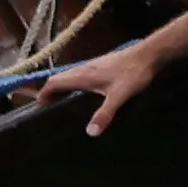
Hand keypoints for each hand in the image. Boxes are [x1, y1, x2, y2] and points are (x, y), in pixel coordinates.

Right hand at [39, 43, 161, 136]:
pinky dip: (74, 81)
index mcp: (84, 75)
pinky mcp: (102, 63)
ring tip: (61, 97)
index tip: (40, 103)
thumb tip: (90, 132)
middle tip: (47, 102)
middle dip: (51, 88)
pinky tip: (84, 89)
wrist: (147, 54)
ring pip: (71, 74)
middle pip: (60, 77)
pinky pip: (80, 72)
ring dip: (62, 84)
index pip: (56, 81)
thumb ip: (105, 114)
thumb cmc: (133, 73)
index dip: (45, 92)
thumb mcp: (119, 96)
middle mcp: (85, 68)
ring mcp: (94, 64)